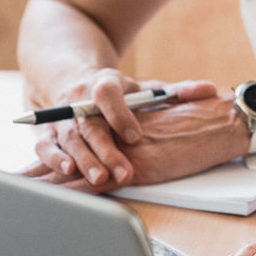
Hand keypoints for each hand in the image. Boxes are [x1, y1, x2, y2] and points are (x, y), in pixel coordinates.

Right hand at [20, 71, 221, 187]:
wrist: (71, 77)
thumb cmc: (117, 92)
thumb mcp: (144, 87)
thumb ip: (177, 91)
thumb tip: (211, 90)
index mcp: (105, 83)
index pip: (108, 93)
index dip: (120, 113)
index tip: (135, 134)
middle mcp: (79, 99)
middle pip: (90, 124)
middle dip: (105, 149)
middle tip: (123, 172)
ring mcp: (60, 116)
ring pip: (70, 138)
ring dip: (82, 159)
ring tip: (98, 178)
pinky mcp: (46, 131)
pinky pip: (45, 145)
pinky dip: (53, 158)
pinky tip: (67, 173)